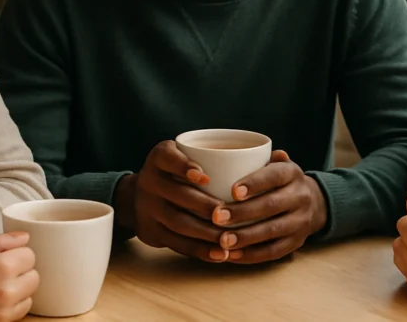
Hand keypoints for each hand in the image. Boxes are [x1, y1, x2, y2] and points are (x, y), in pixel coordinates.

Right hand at [0, 232, 38, 321]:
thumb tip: (25, 237)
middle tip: (4, 272)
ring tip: (0, 286)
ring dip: (21, 289)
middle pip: (34, 276)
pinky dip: (14, 305)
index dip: (19, 255)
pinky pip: (21, 311)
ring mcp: (5, 309)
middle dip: (22, 272)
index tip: (7, 257)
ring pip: (30, 295)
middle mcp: (7, 289)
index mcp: (3, 266)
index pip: (30, 255)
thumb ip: (4, 240)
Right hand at [123, 140, 225, 261]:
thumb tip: (268, 156)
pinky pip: (176, 243)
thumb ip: (214, 154)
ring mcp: (148, 209)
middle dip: (203, 206)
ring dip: (205, 232)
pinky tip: (220, 254)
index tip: (206, 177)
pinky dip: (200, 250)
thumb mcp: (183, 154)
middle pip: (176, 194)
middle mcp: (149, 181)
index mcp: (159, 158)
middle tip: (228, 212)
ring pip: (178, 222)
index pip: (168, 158)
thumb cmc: (176, 171)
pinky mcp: (152, 233)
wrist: (137, 196)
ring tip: (229, 237)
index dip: (184, 167)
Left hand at [210, 149, 326, 264]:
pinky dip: (252, 255)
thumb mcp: (278, 164)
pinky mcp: (296, 242)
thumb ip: (261, 158)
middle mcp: (300, 197)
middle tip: (217, 217)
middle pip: (271, 205)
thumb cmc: (281, 181)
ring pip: (272, 231)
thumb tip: (248, 152)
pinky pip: (274, 251)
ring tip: (223, 240)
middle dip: (242, 213)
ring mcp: (300, 221)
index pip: (274, 176)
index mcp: (292, 174)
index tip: (232, 191)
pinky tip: (232, 255)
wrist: (314, 204)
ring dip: (246, 237)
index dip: (254, 183)